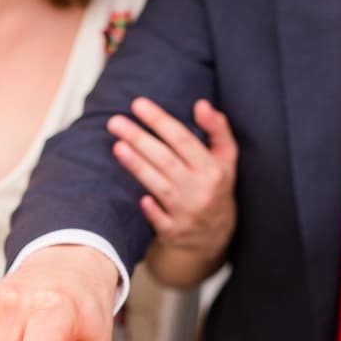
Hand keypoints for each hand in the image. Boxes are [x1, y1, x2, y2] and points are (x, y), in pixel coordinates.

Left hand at [109, 97, 237, 283]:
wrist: (214, 236)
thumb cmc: (214, 187)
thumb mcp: (225, 159)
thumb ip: (217, 130)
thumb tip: (201, 104)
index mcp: (214, 168)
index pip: (184, 140)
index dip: (161, 121)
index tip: (138, 104)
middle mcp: (201, 189)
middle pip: (167, 160)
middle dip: (140, 139)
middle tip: (114, 121)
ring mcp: (187, 212)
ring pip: (160, 186)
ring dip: (138, 167)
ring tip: (116, 146)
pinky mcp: (174, 232)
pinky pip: (160, 220)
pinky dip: (151, 210)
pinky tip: (139, 198)